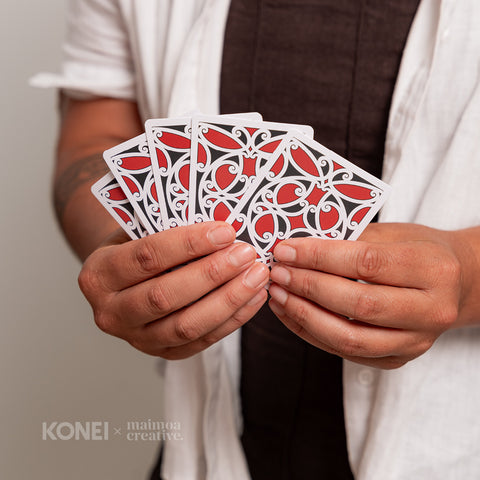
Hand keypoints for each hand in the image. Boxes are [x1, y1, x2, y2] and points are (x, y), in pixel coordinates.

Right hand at [78, 222, 268, 358]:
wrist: (124, 279)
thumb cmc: (137, 246)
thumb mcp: (140, 229)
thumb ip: (169, 227)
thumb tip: (222, 225)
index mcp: (99, 274)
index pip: (147, 257)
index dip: (188, 244)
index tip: (225, 231)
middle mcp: (110, 312)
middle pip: (165, 296)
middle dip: (212, 274)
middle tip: (246, 254)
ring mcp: (136, 339)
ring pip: (186, 325)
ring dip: (228, 300)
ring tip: (257, 276)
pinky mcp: (163, 354)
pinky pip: (202, 341)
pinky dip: (233, 319)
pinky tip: (254, 297)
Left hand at [268, 223, 479, 368]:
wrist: (455, 284)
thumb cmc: (421, 251)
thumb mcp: (395, 233)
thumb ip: (351, 240)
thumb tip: (298, 246)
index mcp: (433, 270)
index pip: (366, 263)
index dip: (319, 257)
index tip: (286, 250)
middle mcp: (430, 311)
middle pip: (357, 304)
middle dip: (308, 287)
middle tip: (278, 272)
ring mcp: (415, 342)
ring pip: (350, 338)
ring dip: (305, 316)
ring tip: (278, 295)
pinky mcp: (398, 359)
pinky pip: (347, 353)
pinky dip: (313, 334)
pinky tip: (292, 313)